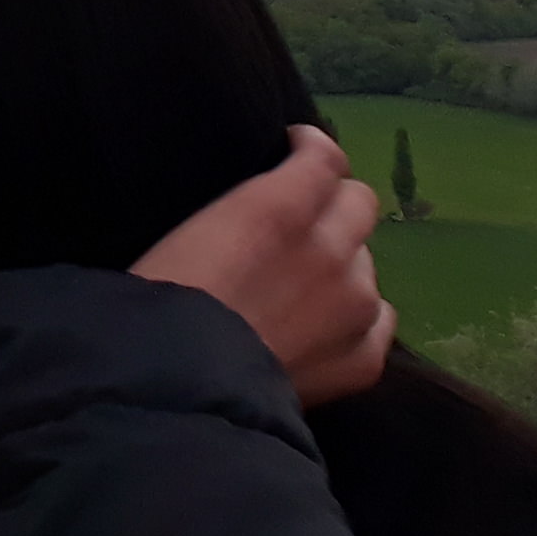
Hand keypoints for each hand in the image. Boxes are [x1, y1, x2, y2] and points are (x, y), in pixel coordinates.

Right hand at [134, 125, 393, 404]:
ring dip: (342, 263)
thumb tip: (255, 204)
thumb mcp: (183, 231)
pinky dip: (357, 318)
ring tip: (301, 287)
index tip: (293, 150)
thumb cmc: (155, 301)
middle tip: (300, 222)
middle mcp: (332, 248)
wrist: (178, 388)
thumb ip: (240, 208)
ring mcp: (357, 306)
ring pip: (368, 263)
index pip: (324, 156)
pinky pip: (382, 321)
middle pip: (360, 202)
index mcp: (277, 207)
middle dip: (335, 202)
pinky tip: (323, 328)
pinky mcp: (365, 357)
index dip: (310, 147)